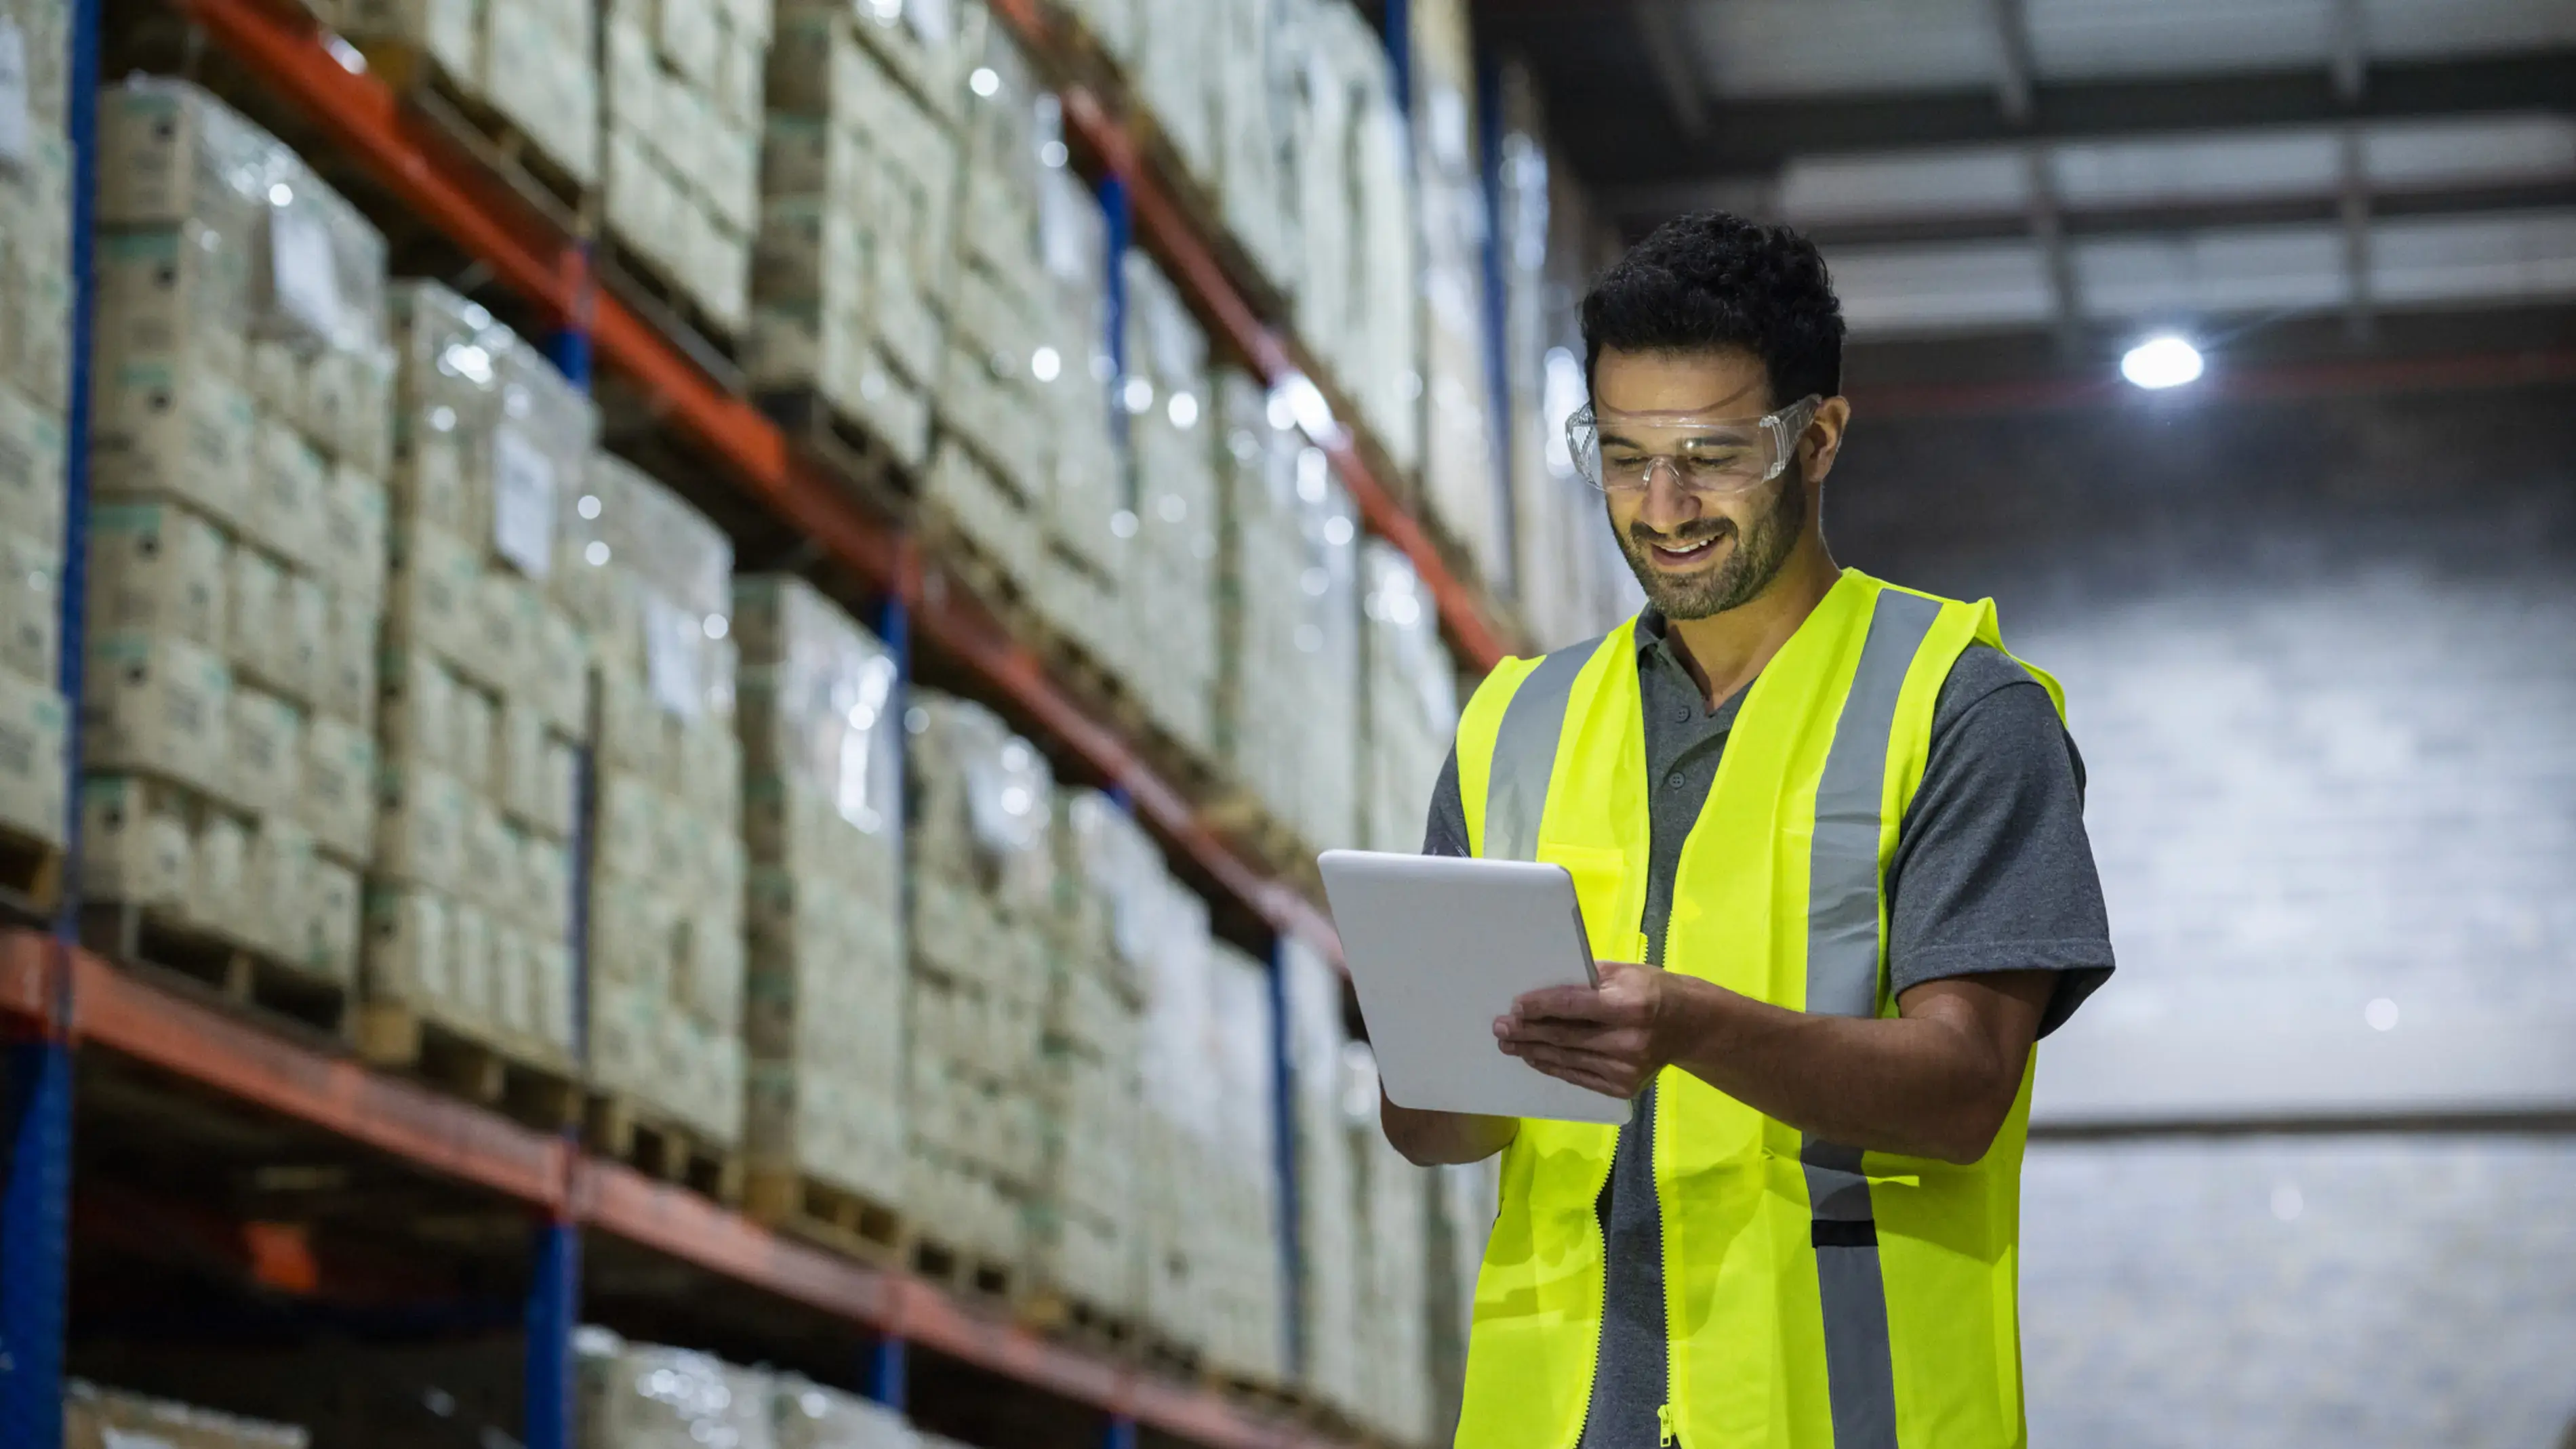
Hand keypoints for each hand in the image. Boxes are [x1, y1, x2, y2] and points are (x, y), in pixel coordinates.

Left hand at [1494, 960, 1673, 1099]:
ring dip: (1533, 1051)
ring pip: (1567, 1060)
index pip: (1573, 1007)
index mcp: (1630, 1006)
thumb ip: (1586, 978)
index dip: (1540, 1007)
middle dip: (1527, 1032)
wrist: (1690, 1027)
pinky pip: (1577, 1076)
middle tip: (1500, 1028)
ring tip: (1509, 1044)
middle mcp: (1628, 1041)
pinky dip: (1553, 1067)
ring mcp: (1625, 1069)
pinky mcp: (1622, 1087)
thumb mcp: (1625, 972)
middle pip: (1564, 1037)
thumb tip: (1543, 984)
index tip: (1514, 1006)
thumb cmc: (1652, 990)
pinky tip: (1534, 1057)